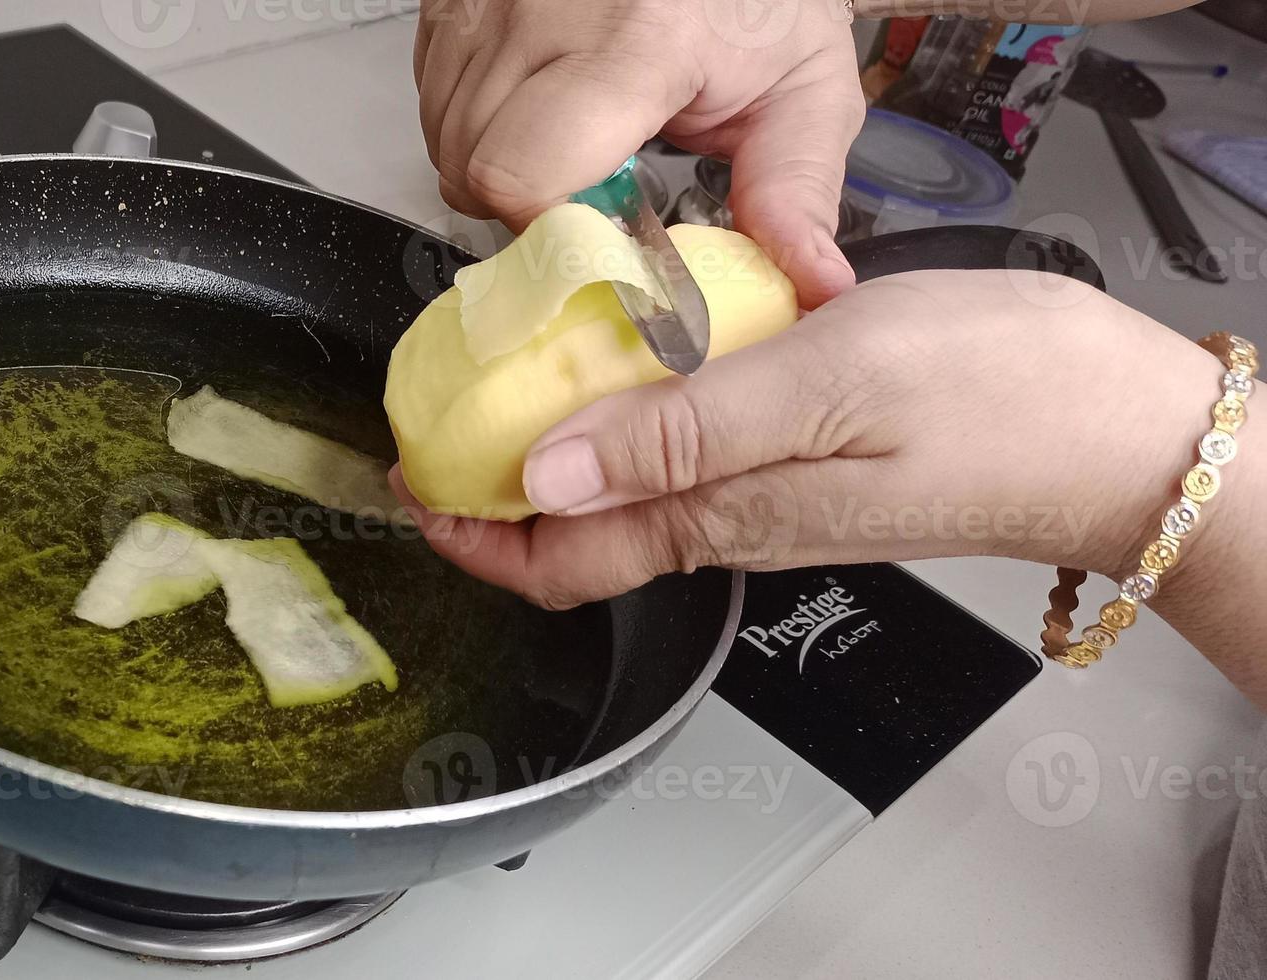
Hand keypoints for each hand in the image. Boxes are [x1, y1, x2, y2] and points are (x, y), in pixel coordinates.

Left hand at [391, 271, 1226, 609]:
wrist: (1126, 425)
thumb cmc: (997, 399)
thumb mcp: (820, 386)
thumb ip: (681, 431)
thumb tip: (549, 473)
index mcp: (724, 513)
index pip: (563, 559)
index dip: (474, 536)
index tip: (414, 484)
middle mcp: (736, 516)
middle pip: (584, 535)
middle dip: (498, 500)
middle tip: (443, 433)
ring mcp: (774, 490)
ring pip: (632, 494)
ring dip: (560, 458)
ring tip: (512, 392)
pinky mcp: (812, 455)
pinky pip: (692, 455)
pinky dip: (633, 421)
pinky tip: (629, 364)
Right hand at [413, 0, 864, 305]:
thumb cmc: (757, 4)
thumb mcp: (803, 90)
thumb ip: (795, 190)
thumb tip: (812, 282)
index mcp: (639, 42)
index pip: (523, 174)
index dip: (547, 229)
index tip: (594, 236)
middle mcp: (544, 12)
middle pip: (473, 167)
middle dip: (522, 203)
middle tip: (588, 191)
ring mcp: (487, 0)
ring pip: (444, 137)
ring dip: (495, 163)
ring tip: (568, 139)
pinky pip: (433, 95)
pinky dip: (473, 119)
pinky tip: (536, 103)